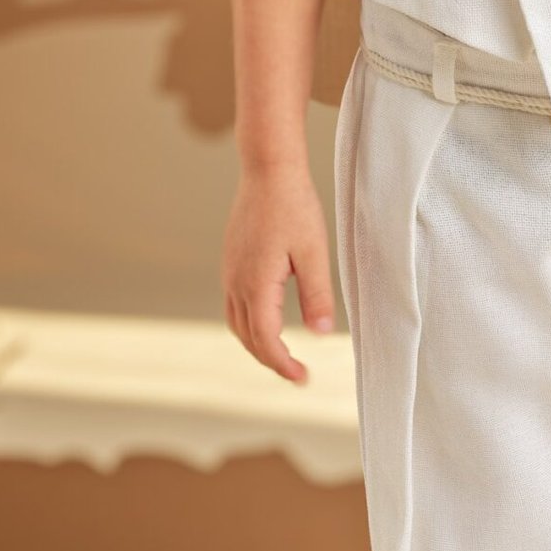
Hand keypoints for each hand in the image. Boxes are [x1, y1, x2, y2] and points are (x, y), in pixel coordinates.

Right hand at [223, 160, 336, 382]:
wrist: (268, 171)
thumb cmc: (294, 207)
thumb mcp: (313, 253)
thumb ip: (317, 295)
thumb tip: (321, 334)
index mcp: (256, 285)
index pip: (266, 341)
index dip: (284, 365)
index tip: (303, 378)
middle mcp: (236, 283)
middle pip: (248, 338)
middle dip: (271, 361)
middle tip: (297, 374)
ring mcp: (230, 273)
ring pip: (237, 324)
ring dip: (257, 345)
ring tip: (282, 356)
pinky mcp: (231, 263)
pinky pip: (234, 306)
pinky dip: (249, 325)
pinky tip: (266, 323)